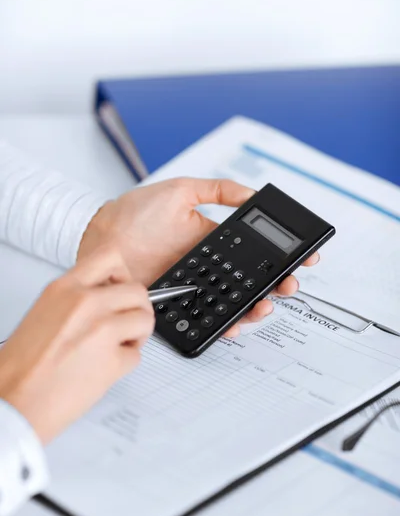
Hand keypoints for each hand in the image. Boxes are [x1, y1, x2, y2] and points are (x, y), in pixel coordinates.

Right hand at [0, 246, 154, 443]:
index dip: (123, 275)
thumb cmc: (22, 365)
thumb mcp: (44, 311)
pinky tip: (104, 368)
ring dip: (137, 335)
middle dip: (137, 309)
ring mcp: (102, 330)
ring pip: (145, 319)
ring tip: (116, 347)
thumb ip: (76, 298)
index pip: (111, 256)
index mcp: (65, 288)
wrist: (14, 400)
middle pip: (138, 290)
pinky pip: (138, 355)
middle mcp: (85, 303)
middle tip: (126, 324)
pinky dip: (126, 363)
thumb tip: (107, 297)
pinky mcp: (113, 360)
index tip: (120, 289)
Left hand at [78, 178, 318, 336]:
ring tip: (264, 305)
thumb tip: (251, 192)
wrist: (101, 239)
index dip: (280, 256)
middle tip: (288, 285)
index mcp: (213, 241)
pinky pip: (206, 319)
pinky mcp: (179, 306)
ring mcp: (194, 288)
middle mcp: (208, 267)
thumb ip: (216, 190)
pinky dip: (224, 325)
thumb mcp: (179, 191)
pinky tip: (234, 323)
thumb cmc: (133, 214)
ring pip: (234, 304)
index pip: (254, 252)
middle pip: (251, 282)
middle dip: (276, 286)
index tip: (303, 258)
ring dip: (255, 308)